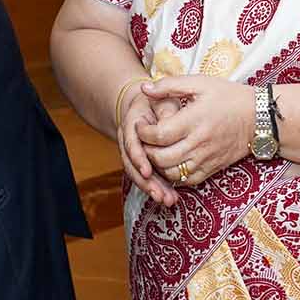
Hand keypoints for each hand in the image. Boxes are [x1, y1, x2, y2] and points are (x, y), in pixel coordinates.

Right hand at [112, 79, 179, 207]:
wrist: (144, 107)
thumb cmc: (157, 101)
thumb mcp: (161, 99)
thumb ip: (165, 109)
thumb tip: (170, 122)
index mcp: (131, 125)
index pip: (132, 144)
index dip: (138, 158)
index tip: (147, 171)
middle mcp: (129, 143)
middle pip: (133, 166)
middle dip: (146, 182)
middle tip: (160, 195)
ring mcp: (134, 155)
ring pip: (139, 175)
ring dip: (152, 189)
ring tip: (167, 201)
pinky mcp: (143, 163)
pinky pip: (148, 178)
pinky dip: (157, 188)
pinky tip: (170, 199)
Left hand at [138, 75, 258, 194]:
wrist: (259, 117)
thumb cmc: (229, 97)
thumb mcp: (200, 83)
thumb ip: (169, 85)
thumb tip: (144, 88)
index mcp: (193, 120)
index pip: (158, 135)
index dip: (142, 132)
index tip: (140, 124)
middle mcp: (198, 143)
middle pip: (161, 158)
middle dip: (145, 150)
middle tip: (144, 140)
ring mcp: (206, 159)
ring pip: (171, 173)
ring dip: (157, 165)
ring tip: (154, 151)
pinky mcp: (212, 169)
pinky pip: (187, 180)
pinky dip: (173, 175)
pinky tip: (170, 161)